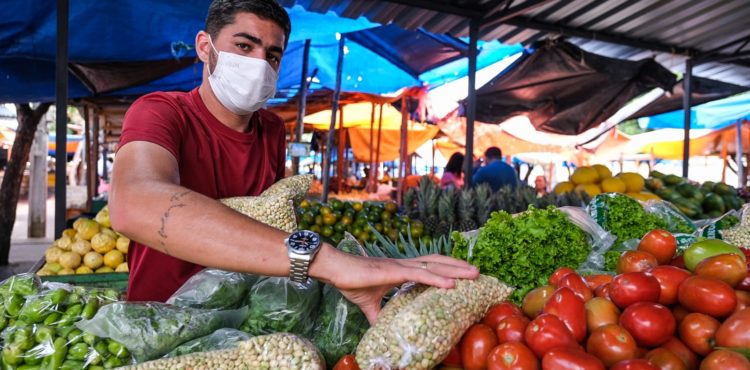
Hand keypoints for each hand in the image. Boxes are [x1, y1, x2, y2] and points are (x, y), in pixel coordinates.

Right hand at [327, 252, 479, 323]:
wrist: (335, 269)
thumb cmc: (351, 281)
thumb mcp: (369, 305)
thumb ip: (380, 317)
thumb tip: (384, 333)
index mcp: (401, 270)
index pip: (431, 266)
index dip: (448, 268)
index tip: (465, 275)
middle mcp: (405, 265)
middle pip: (439, 262)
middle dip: (459, 266)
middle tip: (479, 273)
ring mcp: (400, 266)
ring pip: (435, 265)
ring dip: (456, 270)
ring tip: (474, 274)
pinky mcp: (393, 272)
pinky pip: (420, 275)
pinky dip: (437, 278)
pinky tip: (450, 284)